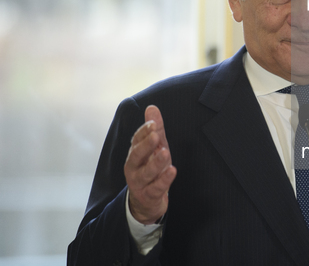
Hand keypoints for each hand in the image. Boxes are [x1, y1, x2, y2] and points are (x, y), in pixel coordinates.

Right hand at [124, 105, 176, 224]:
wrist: (146, 202)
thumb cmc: (151, 170)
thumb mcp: (155, 148)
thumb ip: (154, 129)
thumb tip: (152, 108)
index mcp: (135, 153)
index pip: (136, 140)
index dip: (144, 132)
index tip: (153, 124)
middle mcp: (134, 167)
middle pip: (137, 155)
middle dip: (146, 145)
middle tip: (155, 135)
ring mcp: (140, 182)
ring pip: (146, 173)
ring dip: (155, 163)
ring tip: (165, 153)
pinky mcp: (148, 196)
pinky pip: (156, 188)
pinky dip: (164, 180)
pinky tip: (172, 171)